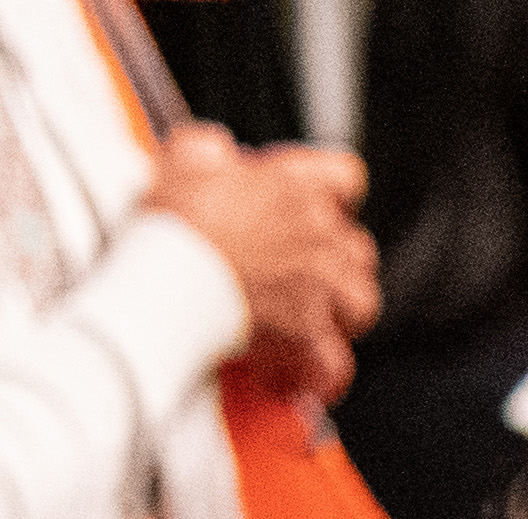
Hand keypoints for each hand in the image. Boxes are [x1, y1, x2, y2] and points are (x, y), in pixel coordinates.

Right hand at [145, 128, 373, 391]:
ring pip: (361, 295)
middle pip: (354, 243)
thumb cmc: (174, 219)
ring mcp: (323, 283)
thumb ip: (209, 150)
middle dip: (333, 254)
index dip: (332, 190)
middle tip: (298, 263)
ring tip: (309, 307)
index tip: (315, 199)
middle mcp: (320, 231)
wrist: (166, 279)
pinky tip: (308, 354)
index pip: (345, 176)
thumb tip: (218, 152)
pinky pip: (338, 354)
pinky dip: (327, 357)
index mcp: (295, 184)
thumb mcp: (184, 158)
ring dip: (341, 302)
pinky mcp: (311, 330)